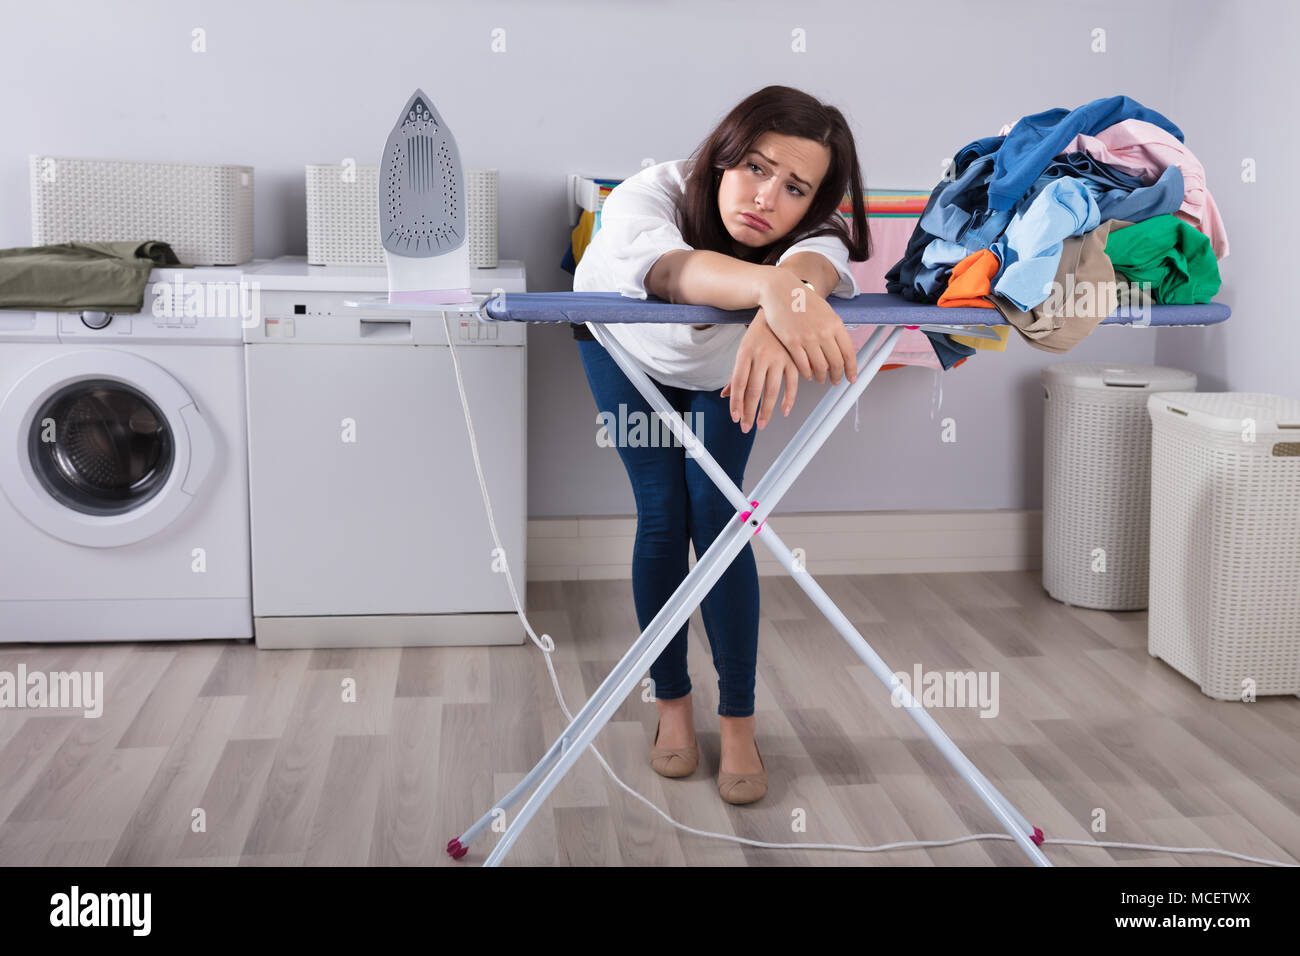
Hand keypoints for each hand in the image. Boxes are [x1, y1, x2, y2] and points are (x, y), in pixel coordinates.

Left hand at [719, 308, 798, 432]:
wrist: (778, 310)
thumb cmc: (758, 335)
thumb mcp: (744, 350)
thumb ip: (736, 374)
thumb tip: (725, 396)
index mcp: (745, 353)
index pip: (739, 383)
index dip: (736, 402)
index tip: (735, 418)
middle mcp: (761, 356)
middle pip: (754, 389)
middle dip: (750, 412)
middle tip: (747, 427)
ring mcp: (779, 357)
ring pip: (772, 389)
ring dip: (767, 410)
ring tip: (761, 424)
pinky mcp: (794, 359)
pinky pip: (792, 383)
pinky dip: (789, 399)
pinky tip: (784, 411)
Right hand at [758, 270, 857, 385]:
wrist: (780, 290)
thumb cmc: (801, 299)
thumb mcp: (825, 311)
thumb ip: (833, 329)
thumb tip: (840, 348)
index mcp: (835, 323)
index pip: (849, 353)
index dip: (852, 369)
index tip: (851, 377)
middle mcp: (823, 332)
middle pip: (836, 363)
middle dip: (837, 376)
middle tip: (836, 380)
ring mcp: (807, 338)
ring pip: (820, 367)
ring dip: (821, 377)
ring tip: (820, 378)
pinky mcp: (792, 342)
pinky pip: (803, 365)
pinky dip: (807, 373)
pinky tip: (807, 374)